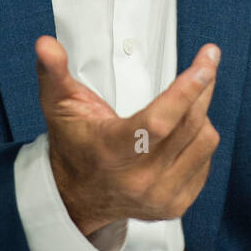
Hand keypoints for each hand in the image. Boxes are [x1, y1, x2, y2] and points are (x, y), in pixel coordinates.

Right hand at [35, 36, 220, 236]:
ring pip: (204, 142)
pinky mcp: (175, 205)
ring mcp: (159, 195)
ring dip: (202, 113)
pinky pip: (206, 161)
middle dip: (202, 88)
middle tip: (205, 65)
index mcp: (111, 150)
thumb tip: (45, 44)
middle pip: (188, 126)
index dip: (185, 92)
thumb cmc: (73, 144)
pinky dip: (200, 140)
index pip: (157, 122)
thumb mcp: (58, 105)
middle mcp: (137, 179)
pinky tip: (184, 131)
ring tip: (188, 101)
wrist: (76, 197)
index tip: (205, 64)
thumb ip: (53, 72)